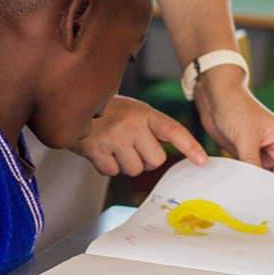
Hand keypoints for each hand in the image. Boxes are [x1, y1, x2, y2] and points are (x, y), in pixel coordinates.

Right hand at [74, 95, 207, 176]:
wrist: (71, 102)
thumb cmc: (106, 110)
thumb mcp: (133, 110)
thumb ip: (150, 128)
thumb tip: (167, 152)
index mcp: (144, 113)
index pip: (173, 130)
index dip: (190, 146)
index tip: (202, 161)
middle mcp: (131, 125)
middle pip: (155, 160)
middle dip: (146, 159)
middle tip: (132, 147)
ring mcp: (114, 138)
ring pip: (134, 170)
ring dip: (125, 163)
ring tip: (114, 146)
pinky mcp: (96, 151)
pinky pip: (112, 172)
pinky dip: (106, 166)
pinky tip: (101, 150)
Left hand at [195, 67, 273, 180]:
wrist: (215, 96)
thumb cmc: (236, 106)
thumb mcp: (246, 137)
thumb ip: (252, 164)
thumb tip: (255, 187)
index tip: (273, 189)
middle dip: (272, 185)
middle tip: (257, 192)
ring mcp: (260, 153)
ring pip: (265, 178)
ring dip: (256, 183)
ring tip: (245, 186)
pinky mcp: (245, 155)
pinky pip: (250, 174)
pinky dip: (245, 179)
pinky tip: (236, 181)